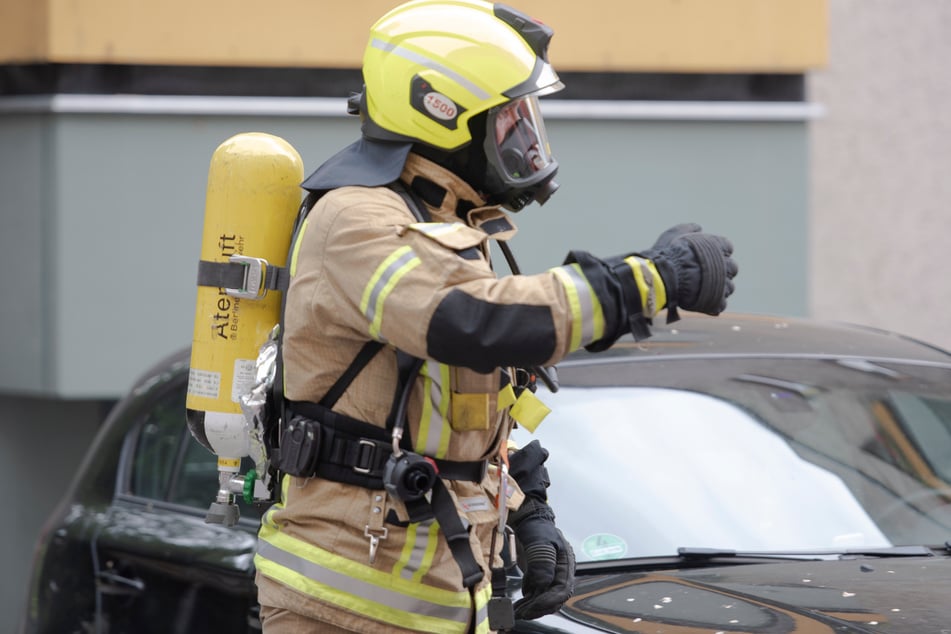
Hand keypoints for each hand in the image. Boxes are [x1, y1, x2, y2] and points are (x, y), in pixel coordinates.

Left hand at [508, 497, 575, 619]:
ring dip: (532, 607)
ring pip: (545, 598)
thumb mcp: (538, 541)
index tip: (534, 606)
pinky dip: (528, 601)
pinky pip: (537, 593)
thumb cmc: (535, 526)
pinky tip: (519, 604)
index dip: (549, 600)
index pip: (562, 589)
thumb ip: (542, 562)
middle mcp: (560, 571)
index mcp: (566, 563)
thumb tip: (543, 585)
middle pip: (555, 597)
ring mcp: (550, 575)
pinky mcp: (540, 576)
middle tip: (522, 614)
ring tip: (517, 612)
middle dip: (539, 608)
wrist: (527, 519)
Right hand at [641, 223, 737, 316]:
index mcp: (718, 246)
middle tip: (704, 274)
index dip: (717, 252)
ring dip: (719, 288)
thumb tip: (698, 227)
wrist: (661, 278)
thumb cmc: (666, 255)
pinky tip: (702, 301)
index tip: (706, 257)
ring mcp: (722, 284)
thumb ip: (688, 229)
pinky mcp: (717, 301)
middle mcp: (725, 264)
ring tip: (702, 290)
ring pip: (729, 287)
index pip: (727, 247)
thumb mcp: (673, 235)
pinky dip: (714, 303)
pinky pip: (721, 304)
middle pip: (732, 268)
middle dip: (722, 271)